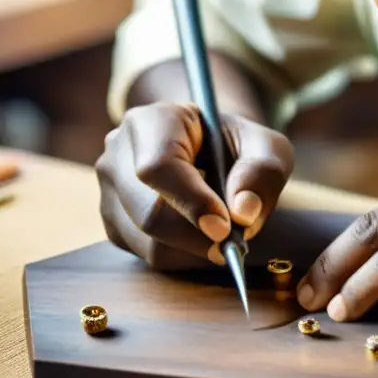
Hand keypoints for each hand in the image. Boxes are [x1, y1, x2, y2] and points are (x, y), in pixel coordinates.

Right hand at [96, 102, 294, 268]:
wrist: (212, 154)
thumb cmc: (239, 147)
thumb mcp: (266, 147)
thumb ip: (263, 171)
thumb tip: (243, 212)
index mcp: (153, 121)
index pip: (158, 167)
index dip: (191, 201)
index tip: (225, 227)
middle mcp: (118, 154)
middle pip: (148, 213)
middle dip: (197, 236)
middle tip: (235, 243)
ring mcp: (110, 191)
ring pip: (148, 243)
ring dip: (195, 248)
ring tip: (223, 229)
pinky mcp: (115, 224)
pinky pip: (147, 256)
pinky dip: (184, 256)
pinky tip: (202, 234)